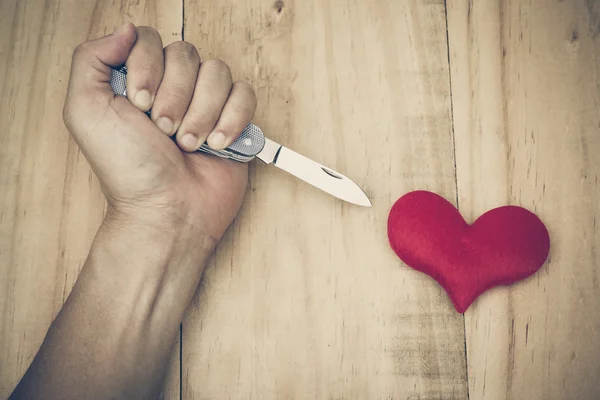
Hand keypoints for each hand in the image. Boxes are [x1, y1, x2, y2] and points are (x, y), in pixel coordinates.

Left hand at [63, 22, 255, 240]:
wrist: (168, 211)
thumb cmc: (128, 169)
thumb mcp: (86, 111)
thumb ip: (91, 59)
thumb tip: (127, 30)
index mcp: (136, 80)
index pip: (149, 39)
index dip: (148, 68)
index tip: (139, 105)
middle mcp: (172, 87)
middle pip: (186, 55)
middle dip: (175, 97)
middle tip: (164, 132)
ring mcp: (205, 103)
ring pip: (218, 73)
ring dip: (202, 112)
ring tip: (189, 145)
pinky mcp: (234, 120)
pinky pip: (245, 94)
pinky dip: (231, 120)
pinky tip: (216, 144)